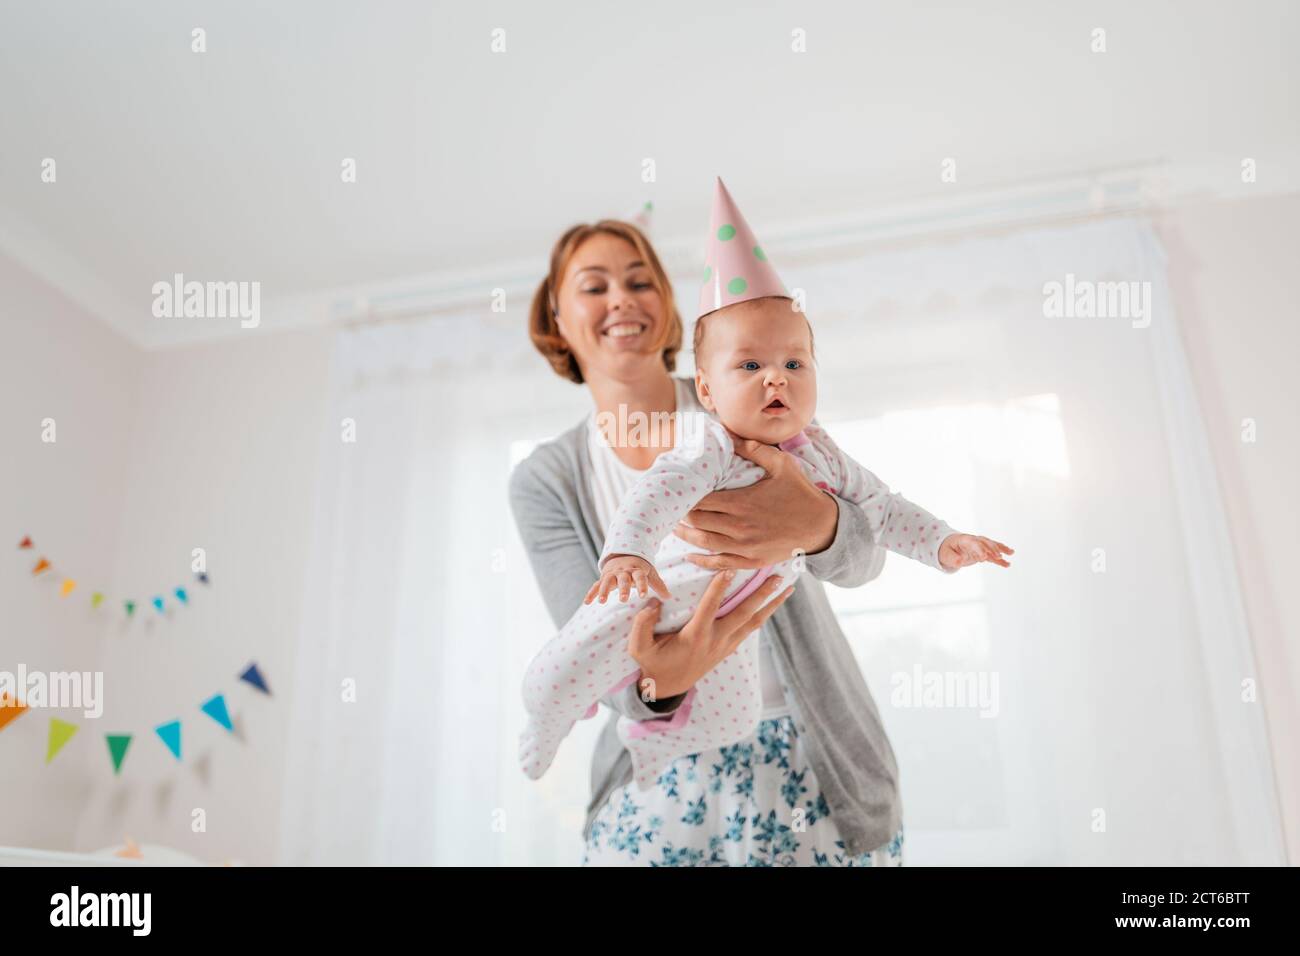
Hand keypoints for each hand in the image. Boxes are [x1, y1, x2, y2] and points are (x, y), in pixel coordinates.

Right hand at [584, 554, 671, 604]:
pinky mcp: (603, 577)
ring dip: (604, 591)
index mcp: (636, 569)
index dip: (642, 585)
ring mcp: (612, 574)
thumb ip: (658, 585)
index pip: (640, 577)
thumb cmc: (639, 567)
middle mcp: (623, 571)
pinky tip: (586, 602)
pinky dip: (591, 593)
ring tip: (602, 601)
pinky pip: (596, 585)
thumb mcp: (650, 573)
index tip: (643, 595)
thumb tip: (669, 597)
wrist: (623, 554)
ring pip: (607, 581)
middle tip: (624, 600)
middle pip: (623, 579)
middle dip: (623, 589)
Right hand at [627, 569, 794, 699]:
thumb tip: (654, 602)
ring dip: (770, 605)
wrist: (667, 689)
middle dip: (761, 593)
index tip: (730, 569)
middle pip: (743, 614)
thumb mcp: (639, 647)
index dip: (719, 588)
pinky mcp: (728, 648)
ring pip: (753, 623)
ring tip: (787, 588)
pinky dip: (762, 615)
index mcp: (695, 637)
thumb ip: (642, 623)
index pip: (709, 608)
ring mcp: (724, 646)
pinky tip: (771, 604)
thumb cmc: (653, 663)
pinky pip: (749, 629)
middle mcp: (715, 640)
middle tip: (777, 575)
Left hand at [673, 436, 836, 570]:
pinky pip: (719, 563)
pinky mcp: (750, 561)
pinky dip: (702, 560)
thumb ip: (753, 450)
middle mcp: (739, 527)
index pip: (702, 500)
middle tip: (671, 507)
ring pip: (704, 542)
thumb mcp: (781, 465)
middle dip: (681, 514)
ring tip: (673, 527)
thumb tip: (729, 434)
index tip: (677, 491)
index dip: (687, 496)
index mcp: (742, 502)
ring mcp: (744, 547)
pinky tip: (690, 555)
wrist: (821, 526)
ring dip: (685, 535)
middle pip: (698, 521)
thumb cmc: (801, 493)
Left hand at [938, 533, 1013, 569]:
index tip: (984, 557)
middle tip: (998, 557)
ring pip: (992, 546)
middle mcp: (975, 541)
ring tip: (1011, 553)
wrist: (948, 547)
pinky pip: (993, 555)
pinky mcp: (983, 553)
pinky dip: (1000, 559)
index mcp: (965, 540)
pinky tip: (1008, 564)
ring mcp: (980, 546)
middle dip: (992, 549)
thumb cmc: (946, 549)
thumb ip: (953, 559)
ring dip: (1001, 550)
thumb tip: (959, 563)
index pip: (974, 543)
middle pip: (986, 543)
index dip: (980, 550)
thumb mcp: (946, 555)